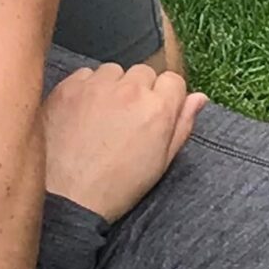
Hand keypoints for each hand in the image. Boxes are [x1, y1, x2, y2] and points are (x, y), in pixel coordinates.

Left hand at [41, 63, 206, 223]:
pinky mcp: (68, 87)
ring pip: (113, 71)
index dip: (166, 97)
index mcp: (158, 108)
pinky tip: (81, 115)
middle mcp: (130, 90)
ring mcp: (97, 86)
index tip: (154, 112)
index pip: (173, 80)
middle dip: (139, 90)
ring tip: (102, 117)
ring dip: (112, 87)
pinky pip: (85, 75)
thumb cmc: (118, 186)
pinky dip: (86, 89)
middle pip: (143, 72)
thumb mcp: (161, 162)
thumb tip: (199, 98)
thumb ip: (183, 125)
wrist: (69, 197)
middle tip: (126, 118)